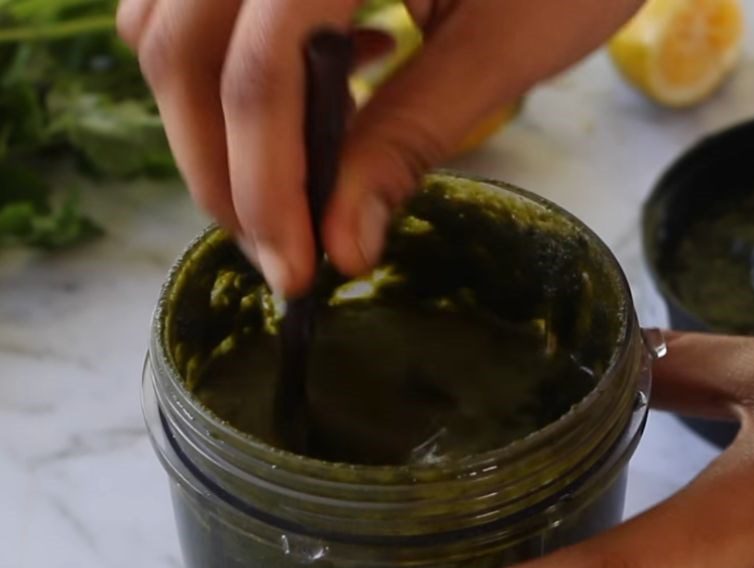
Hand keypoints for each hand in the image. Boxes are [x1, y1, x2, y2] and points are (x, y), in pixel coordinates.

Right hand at [117, 0, 641, 295]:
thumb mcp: (506, 44)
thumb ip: (410, 139)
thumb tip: (342, 246)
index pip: (261, 70)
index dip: (266, 186)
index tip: (294, 274)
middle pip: (184, 48)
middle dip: (222, 172)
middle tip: (279, 251)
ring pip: (166, 25)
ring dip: (213, 124)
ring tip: (292, 181)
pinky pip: (189, 3)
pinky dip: (228, 68)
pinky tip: (318, 87)